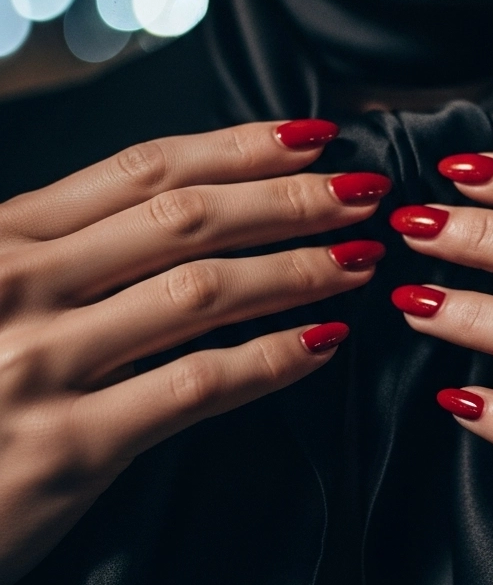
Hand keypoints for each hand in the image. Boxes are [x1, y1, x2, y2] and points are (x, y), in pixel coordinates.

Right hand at [0, 119, 389, 584]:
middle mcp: (19, 285)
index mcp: (1, 239)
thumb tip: (165, 222)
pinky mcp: (66, 448)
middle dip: (289, 198)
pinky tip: (320, 343)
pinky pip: (193, 388)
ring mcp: (40, 365)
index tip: (310, 136)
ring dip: (297, 268)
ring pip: (200, 291)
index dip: (237, 148)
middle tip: (364, 190)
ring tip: (359, 258)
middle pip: (183, 218)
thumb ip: (52, 258)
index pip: (139, 170)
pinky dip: (269, 360)